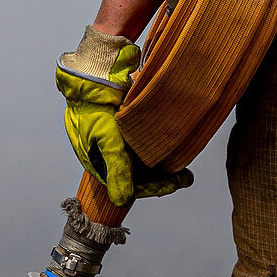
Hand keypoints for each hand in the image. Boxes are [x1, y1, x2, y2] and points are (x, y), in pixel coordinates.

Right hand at [56, 27, 192, 208]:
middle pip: (140, 176)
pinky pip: (146, 142)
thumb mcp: (106, 140)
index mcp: (102, 165)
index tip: (175, 184)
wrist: (91, 75)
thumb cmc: (93, 109)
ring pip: (145, 160)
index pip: (130, 186)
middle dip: (163, 179)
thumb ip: (116, 170)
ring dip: (164, 164)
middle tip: (186, 178)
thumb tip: (122, 202)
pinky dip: (160, 146)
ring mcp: (120, 141)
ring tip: (184, 168)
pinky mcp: (128, 127)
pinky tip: (176, 145)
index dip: (154, 187)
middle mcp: (112, 156)